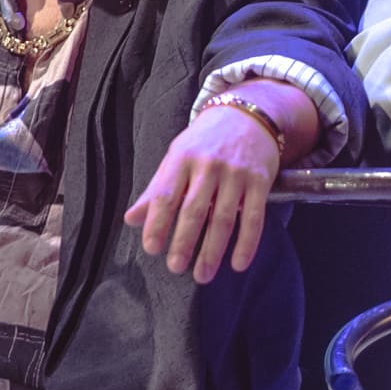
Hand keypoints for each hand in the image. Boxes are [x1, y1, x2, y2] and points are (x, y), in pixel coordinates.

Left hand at [125, 106, 283, 280]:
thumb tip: (130, 220)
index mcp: (182, 158)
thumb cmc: (205, 141)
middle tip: (176, 267)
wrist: (248, 115)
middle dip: (184, 242)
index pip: (166, 195)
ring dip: (213, 250)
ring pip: (224, 218)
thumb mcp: (177, 157)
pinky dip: (247, 243)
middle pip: (194, 210)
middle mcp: (208, 165)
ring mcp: (236, 173)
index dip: (157, 223)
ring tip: (203, 274)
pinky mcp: (260, 181)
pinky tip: (238, 264)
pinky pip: (254, 217)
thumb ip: (156, 190)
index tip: (152, 248)